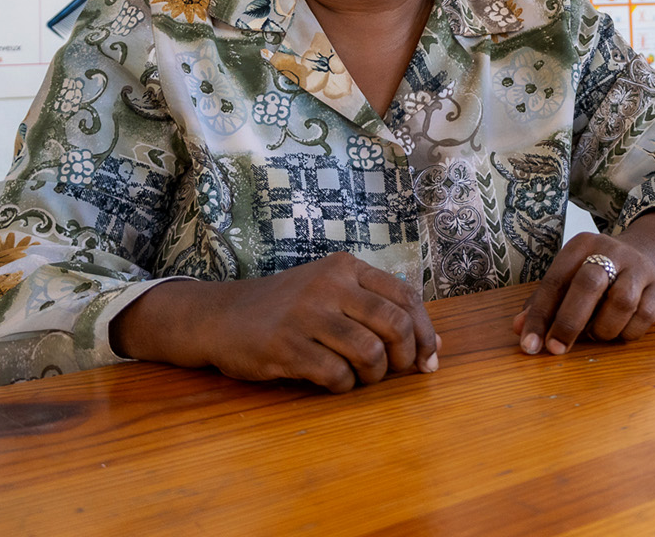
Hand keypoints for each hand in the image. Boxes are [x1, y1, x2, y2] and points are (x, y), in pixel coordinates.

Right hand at [112, 252, 440, 392]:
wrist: (222, 316)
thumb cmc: (289, 308)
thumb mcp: (332, 291)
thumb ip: (377, 309)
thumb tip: (433, 347)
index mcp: (346, 267)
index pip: (406, 296)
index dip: (425, 331)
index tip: (428, 357)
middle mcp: (330, 285)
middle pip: (394, 324)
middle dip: (406, 356)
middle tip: (396, 371)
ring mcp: (307, 315)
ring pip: (370, 352)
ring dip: (374, 376)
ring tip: (362, 377)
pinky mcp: (286, 346)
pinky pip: (336, 375)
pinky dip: (344, 387)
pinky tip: (334, 382)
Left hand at [512, 233, 654, 355]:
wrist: (653, 256)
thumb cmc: (602, 273)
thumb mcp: (571, 276)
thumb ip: (545, 302)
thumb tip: (519, 328)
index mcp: (582, 245)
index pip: (555, 280)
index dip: (540, 315)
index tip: (530, 345)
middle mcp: (611, 251)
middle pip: (588, 284)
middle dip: (569, 322)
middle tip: (556, 349)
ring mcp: (639, 268)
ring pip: (620, 302)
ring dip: (603, 328)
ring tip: (596, 332)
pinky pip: (643, 317)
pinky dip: (627, 332)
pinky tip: (619, 330)